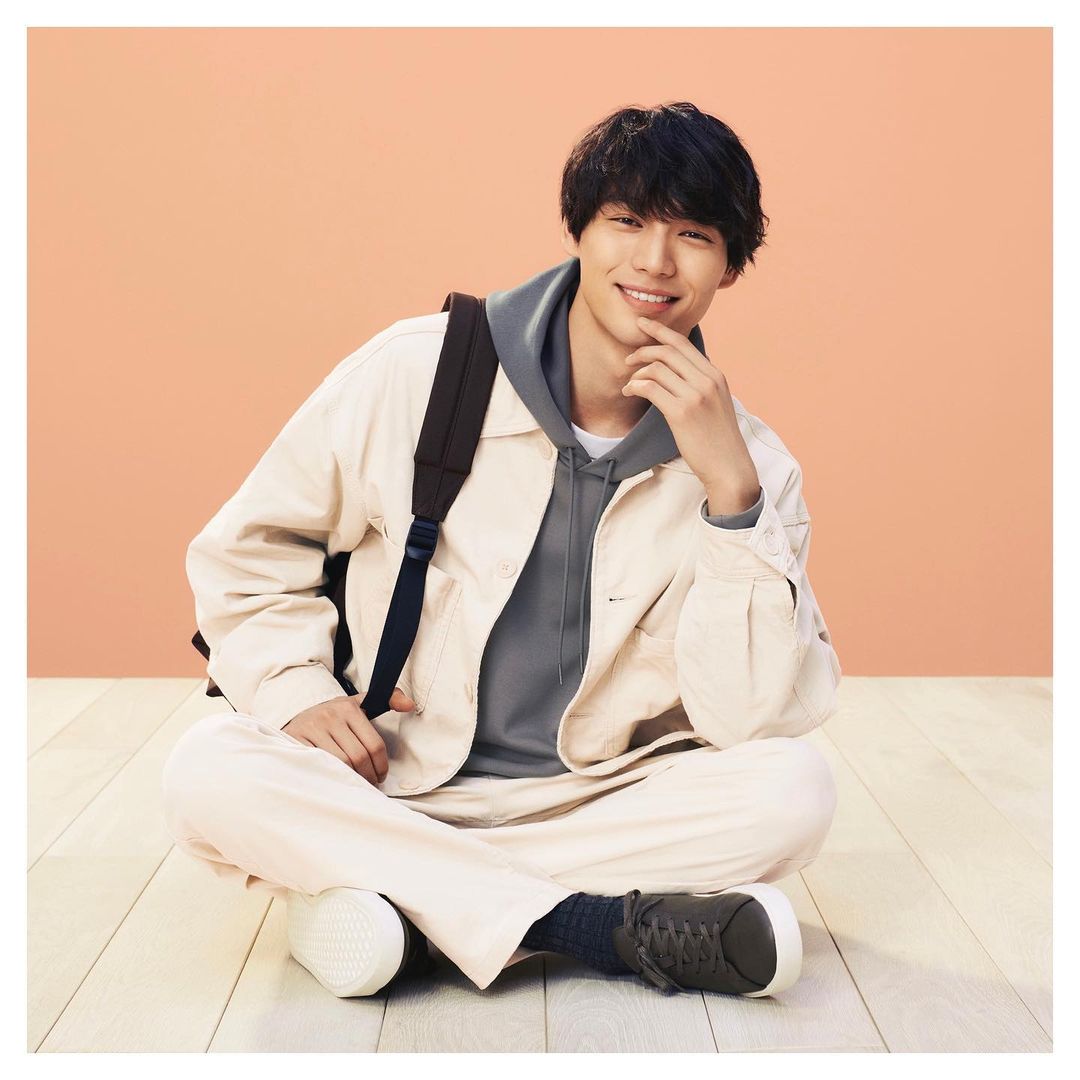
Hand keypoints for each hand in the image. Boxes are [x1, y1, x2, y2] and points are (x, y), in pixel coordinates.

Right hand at [281, 686, 415, 784]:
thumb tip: (410, 705)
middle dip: (368, 776)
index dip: (381, 766)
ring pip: (341, 764)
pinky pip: (320, 766)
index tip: (381, 776)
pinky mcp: (296, 741)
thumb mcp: (359, 703)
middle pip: (358, 757)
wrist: (297, 718)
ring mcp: (312, 728)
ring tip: (355, 785)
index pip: (374, 745)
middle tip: (369, 785)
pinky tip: (336, 781)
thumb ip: (388, 699)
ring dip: (351, 780)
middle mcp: (330, 716)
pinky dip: (332, 777)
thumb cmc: (334, 716)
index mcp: (349, 707)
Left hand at [623, 315, 759, 510]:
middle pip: (667, 351)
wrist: (729, 467)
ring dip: (637, 374)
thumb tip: (675, 374)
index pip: (683, 344)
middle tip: (629, 360)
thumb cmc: (718, 440)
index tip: (642, 325)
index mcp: (715, 376)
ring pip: (657, 369)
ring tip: (629, 384)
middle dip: (643, 350)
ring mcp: (695, 396)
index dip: (660, 331)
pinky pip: (650, 388)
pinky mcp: (681, 412)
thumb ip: (700, 385)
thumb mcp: (716, 404)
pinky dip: (635, 386)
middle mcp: (707, 380)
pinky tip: (630, 392)